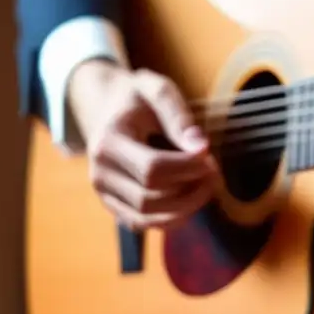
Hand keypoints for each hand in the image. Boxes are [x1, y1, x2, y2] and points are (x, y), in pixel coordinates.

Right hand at [69, 60, 218, 229]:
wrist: (106, 107)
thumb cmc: (137, 98)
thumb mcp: (156, 90)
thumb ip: (179, 115)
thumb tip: (201, 148)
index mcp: (107, 143)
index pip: (152, 169)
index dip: (188, 167)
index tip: (209, 154)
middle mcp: (100, 174)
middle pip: (151, 198)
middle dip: (191, 188)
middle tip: (214, 169)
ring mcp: (105, 194)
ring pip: (149, 218)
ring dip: (187, 206)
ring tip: (207, 183)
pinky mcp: (114, 206)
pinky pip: (145, 224)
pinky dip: (174, 217)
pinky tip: (192, 195)